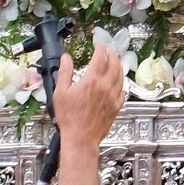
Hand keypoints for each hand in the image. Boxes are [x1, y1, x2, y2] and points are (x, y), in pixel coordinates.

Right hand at [43, 38, 125, 184]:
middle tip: (110, 50)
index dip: (101, 48)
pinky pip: (122, 90)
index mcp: (92, 81)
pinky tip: (117, 82)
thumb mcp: (61, 93)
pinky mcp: (117, 106)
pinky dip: (121, 82)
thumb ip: (65, 73)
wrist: (81, 139)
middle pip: (114, 63)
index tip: (100, 45)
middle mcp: (105, 86)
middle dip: (112, 54)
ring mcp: (113, 96)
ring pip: (121, 75)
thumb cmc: (70, 119)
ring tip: (116, 61)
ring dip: (119, 65)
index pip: (101, 57)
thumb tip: (66, 58)